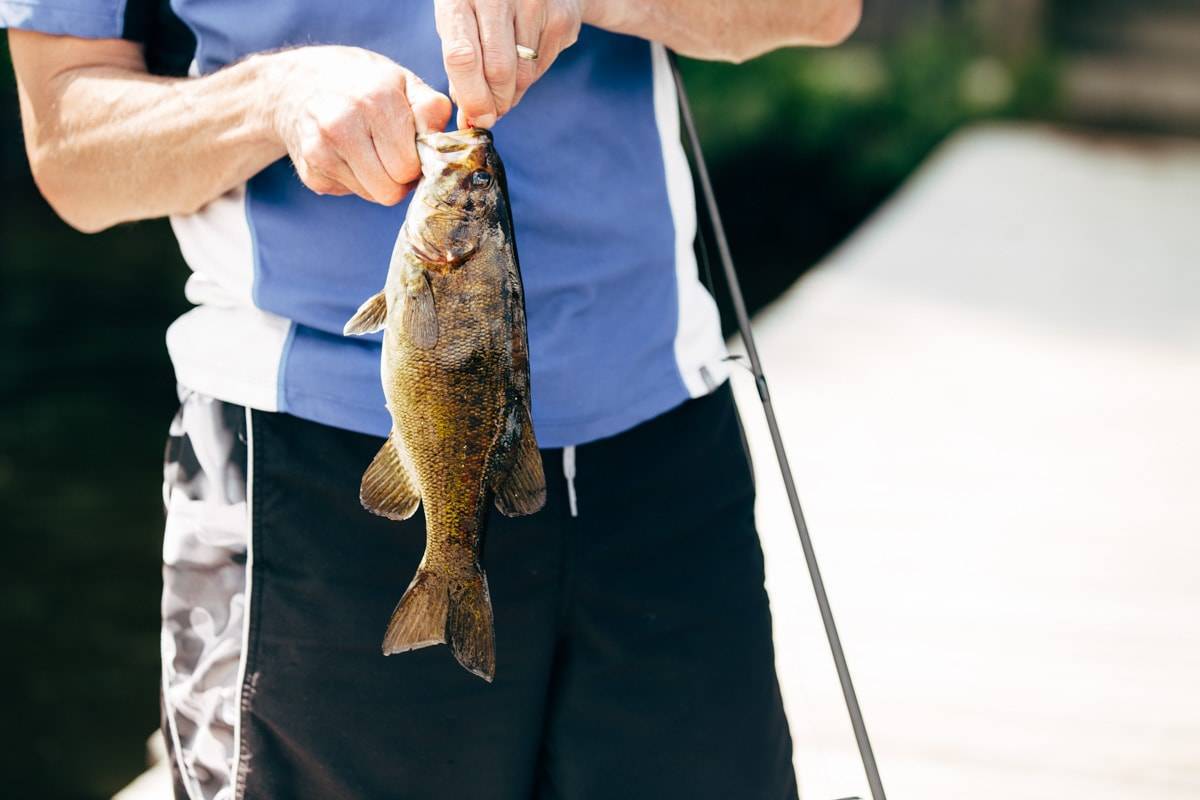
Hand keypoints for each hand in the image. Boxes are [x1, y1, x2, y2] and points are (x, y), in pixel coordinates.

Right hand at [265, 46, 451, 204]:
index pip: (408, 167)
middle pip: (391, 190)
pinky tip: (347, 154)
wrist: (297, 84)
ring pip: (373, 196)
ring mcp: (320, 151)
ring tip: (371, 151)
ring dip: (379, 180)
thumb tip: (443, 148)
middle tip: (393, 153)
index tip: (410, 146)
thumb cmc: (364, 85)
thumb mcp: (403, 82)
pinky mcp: (310, 173)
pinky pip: (351, 193)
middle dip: (400, 177)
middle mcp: (342, 125)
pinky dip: (355, 180)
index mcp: (375, 100)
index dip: (417, 162)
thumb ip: (431, 110)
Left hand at [435, 0, 583, 127]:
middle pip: (498, 70)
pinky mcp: (561, 17)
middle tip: (492, 114)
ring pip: (524, 74)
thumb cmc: (485, 5)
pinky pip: (542, 66)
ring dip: (513, 93)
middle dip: (495, 103)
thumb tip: (470, 117)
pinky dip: (530, 76)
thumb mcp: (460, 21)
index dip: (471, 97)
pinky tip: (525, 58)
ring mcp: (534, 3)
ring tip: (505, 86)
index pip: (462, 57)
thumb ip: (461, 64)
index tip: (476, 119)